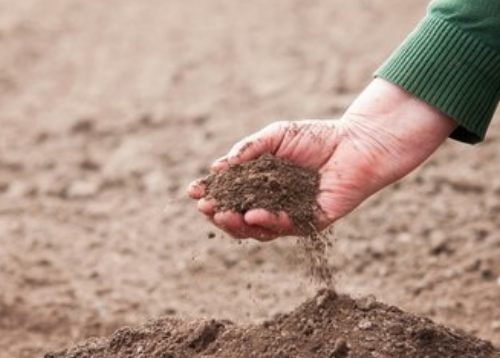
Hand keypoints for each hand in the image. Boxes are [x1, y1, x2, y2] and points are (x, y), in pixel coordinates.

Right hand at [188, 79, 456, 240]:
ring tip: (224, 215)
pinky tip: (254, 215)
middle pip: (239, 216)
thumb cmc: (316, 137)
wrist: (356, 143)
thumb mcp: (275, 136)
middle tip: (205, 207)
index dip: (211, 193)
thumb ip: (248, 149)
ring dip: (237, 224)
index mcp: (262, 184)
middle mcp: (273, 202)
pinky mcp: (310, 223)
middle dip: (219, 213)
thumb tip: (217, 167)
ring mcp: (290, 214)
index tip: (193, 190)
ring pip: (257, 229)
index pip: (230, 194)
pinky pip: (285, 228)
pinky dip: (268, 223)